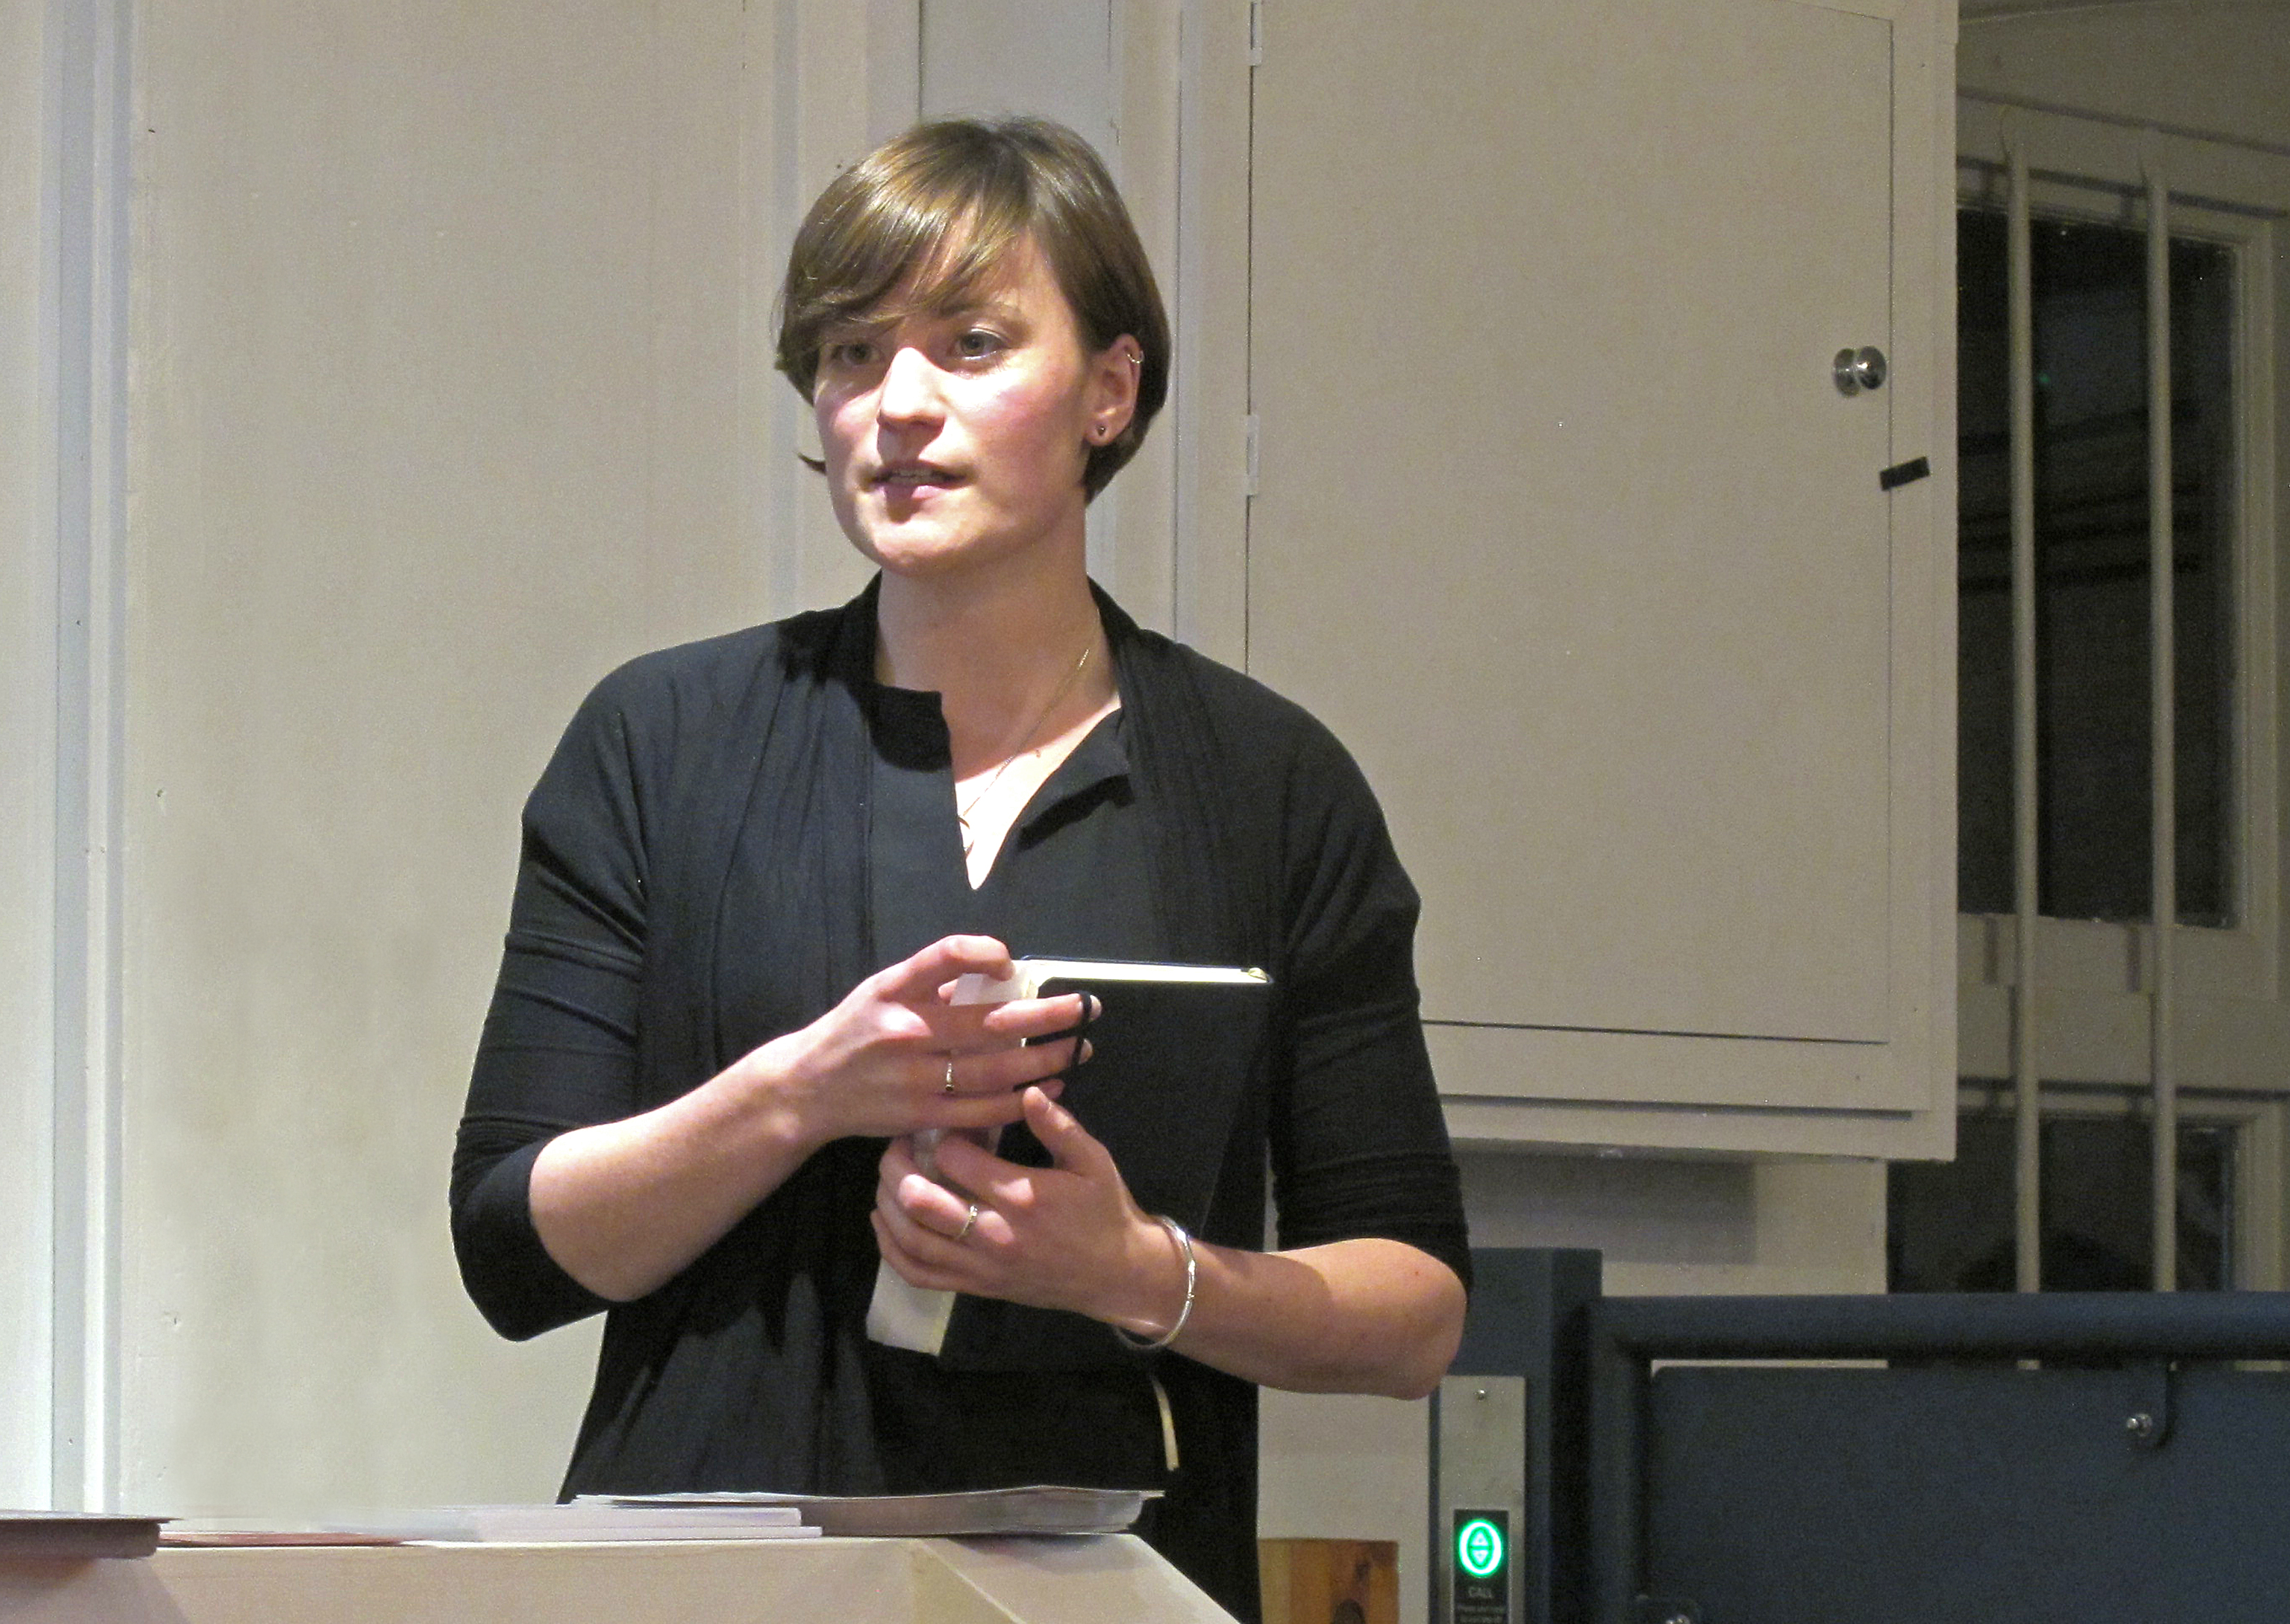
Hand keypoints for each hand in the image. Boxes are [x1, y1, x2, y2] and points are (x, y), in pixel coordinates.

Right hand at [739, 936, 1086, 1150]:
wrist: (808, 1087)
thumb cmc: (855, 1030)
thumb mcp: (881, 989)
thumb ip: (932, 979)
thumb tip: (998, 971)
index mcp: (895, 990)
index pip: (944, 957)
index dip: (983, 952)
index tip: (1015, 961)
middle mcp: (905, 1031)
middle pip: (988, 1021)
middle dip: (1045, 1016)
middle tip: (1086, 1009)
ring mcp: (913, 1077)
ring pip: (992, 1070)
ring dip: (1044, 1061)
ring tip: (1077, 1049)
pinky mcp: (920, 1115)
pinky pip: (980, 1110)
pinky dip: (1021, 1101)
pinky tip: (1052, 1089)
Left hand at [871, 1086, 1189, 1335]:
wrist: (1118, 1275)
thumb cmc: (1105, 1211)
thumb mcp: (1093, 1161)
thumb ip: (1058, 1126)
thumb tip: (1025, 1090)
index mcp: (1022, 1195)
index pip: (955, 1158)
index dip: (943, 1133)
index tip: (948, 1123)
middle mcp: (993, 1233)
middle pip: (919, 1200)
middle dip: (897, 1166)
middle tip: (898, 1144)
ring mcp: (981, 1265)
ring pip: (911, 1239)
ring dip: (886, 1205)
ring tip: (885, 1178)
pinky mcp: (976, 1286)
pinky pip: (920, 1274)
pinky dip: (892, 1250)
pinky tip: (885, 1223)